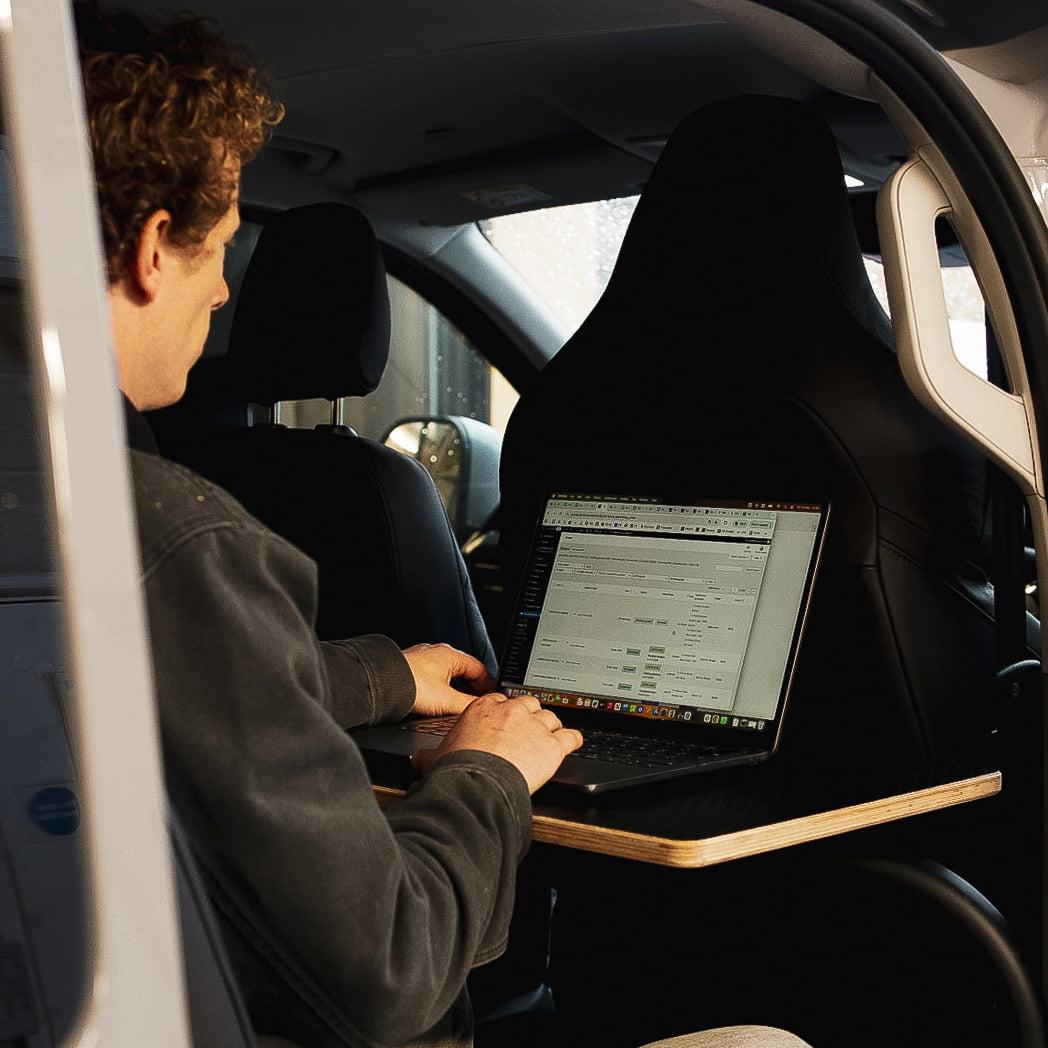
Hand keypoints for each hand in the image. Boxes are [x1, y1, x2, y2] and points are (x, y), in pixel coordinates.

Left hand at [402, 642, 495, 716]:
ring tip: (454, 706)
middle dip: (470, 689)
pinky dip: (438, 689)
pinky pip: (432, 678)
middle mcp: (436, 653)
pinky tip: (434, 702)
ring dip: (453, 689)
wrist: (380, 685)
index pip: (479, 668)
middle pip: (463, 671)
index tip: (489, 698)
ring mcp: (422, 659)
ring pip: (446, 674)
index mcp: (450, 655)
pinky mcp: (410, 668)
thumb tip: (480, 709)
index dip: (487, 685)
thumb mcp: (447, 701)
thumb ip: (468, 705)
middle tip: (473, 705)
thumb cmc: (410, 686)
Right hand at [412, 692, 583, 793]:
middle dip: (529, 715)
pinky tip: (574, 742)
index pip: (501, 701)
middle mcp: (512, 711)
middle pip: (529, 703)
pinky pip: (570, 737)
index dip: (505, 713)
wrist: (478, 783)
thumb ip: (429, 754)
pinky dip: (574, 740)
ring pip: (550, 717)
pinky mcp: (553, 745)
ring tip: (550, 735)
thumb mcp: (435, 757)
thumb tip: (417, 759)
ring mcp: (535, 726)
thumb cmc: (457, 769)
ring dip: (551, 727)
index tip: (505, 721)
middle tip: (527, 729)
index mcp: (484, 708)